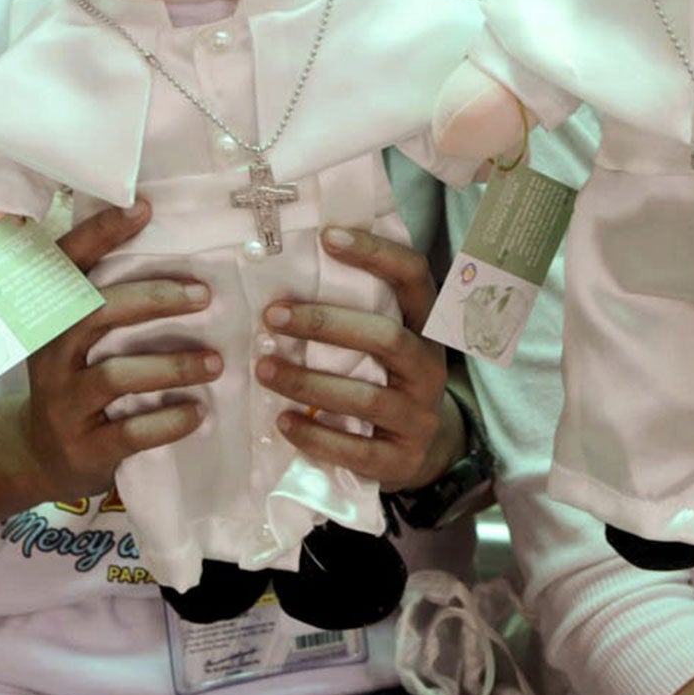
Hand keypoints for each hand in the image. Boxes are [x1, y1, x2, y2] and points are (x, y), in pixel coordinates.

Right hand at [19, 200, 221, 502]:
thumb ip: (107, 297)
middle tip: (205, 296)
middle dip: (154, 300)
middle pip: (96, 313)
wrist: (40, 453)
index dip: (101, 232)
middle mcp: (51, 353)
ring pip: (116, 374)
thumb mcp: (76, 336)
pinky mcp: (83, 446)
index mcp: (52, 316)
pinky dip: (167, 422)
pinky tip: (197, 413)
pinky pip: (129, 432)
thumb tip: (168, 241)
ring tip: (216, 363)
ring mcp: (64, 401)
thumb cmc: (76, 378)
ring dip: (172, 366)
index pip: (68, 263)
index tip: (144, 207)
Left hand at [255, 226, 451, 488]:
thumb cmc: (384, 377)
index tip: (327, 235)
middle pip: (387, 339)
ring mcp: (421, 416)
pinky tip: (282, 422)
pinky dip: (317, 437)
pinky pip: (360, 451)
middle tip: (272, 316)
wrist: (421, 450)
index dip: (376, 253)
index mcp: (425, 326)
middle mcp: (430, 367)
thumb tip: (286, 261)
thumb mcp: (382, 340)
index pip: (413, 276)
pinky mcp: (404, 459)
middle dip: (325, 324)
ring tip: (263, 369)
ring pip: (367, 397)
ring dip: (309, 382)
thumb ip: (355, 307)